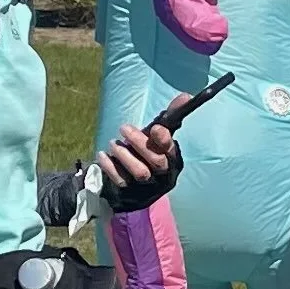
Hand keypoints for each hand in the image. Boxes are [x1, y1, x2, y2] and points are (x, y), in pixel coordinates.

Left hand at [95, 94, 188, 211]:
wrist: (137, 187)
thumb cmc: (150, 154)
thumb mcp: (160, 138)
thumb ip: (171, 117)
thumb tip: (186, 96)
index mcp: (173, 161)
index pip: (172, 151)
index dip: (165, 140)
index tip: (157, 127)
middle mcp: (163, 176)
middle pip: (157, 162)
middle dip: (140, 143)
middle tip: (124, 128)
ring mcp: (147, 186)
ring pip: (140, 172)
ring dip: (125, 155)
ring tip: (114, 143)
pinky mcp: (130, 192)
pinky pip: (121, 180)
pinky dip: (110, 167)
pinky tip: (103, 155)